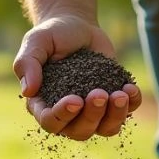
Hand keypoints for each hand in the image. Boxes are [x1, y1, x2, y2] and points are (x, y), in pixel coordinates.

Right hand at [12, 14, 142, 139]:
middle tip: (100, 93)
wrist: (78, 27)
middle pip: (79, 131)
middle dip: (92, 115)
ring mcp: (91, 111)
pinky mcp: (111, 103)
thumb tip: (28, 91)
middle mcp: (67, 114)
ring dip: (115, 116)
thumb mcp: (36, 42)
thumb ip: (27, 63)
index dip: (63, 115)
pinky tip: (130, 88)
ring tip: (121, 94)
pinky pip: (124, 115)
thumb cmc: (52, 35)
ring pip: (104, 129)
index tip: (76, 99)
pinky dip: (130, 106)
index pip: (51, 122)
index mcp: (43, 103)